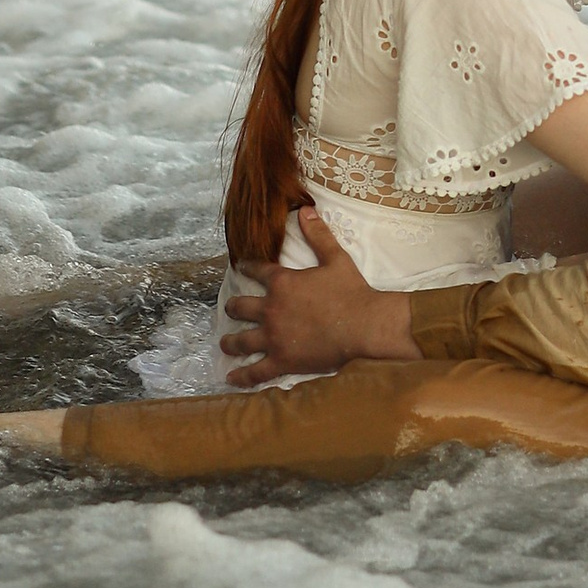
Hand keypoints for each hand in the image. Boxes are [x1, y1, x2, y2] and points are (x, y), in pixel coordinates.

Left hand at [220, 207, 415, 383]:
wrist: (363, 326)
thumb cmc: (351, 291)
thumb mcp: (335, 258)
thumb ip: (318, 234)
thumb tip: (305, 209)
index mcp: (282, 283)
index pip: (257, 271)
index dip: (247, 267)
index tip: (240, 267)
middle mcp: (271, 309)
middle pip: (241, 307)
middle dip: (233, 306)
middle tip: (230, 307)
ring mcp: (274, 338)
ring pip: (242, 341)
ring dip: (231, 341)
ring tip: (224, 343)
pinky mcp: (282, 361)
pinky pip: (255, 372)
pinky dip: (242, 376)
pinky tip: (230, 378)